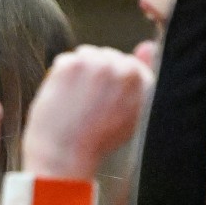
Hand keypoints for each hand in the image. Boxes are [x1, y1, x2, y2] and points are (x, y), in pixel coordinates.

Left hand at [22, 45, 152, 179]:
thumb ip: (140, 79)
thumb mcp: (129, 113)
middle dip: (93, 74)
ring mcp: (100, 64)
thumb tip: (147, 45)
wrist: (65, 159)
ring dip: (76, 73)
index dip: (109, 83)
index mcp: (144, 83)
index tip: (101, 103)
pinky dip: (58, 78)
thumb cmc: (95, 141)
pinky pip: (64, 60)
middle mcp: (126, 70)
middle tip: (86, 107)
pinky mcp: (74, 64)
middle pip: (106, 56)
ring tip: (75, 104)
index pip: (128, 64)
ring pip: (85, 54)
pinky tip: (62, 100)